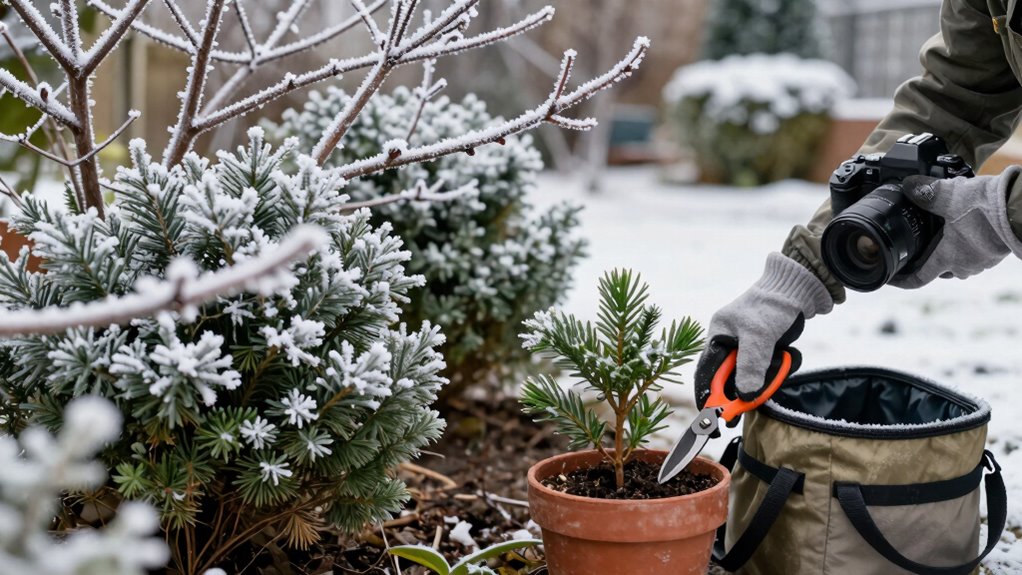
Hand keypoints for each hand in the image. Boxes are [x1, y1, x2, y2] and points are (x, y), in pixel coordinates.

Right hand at [693, 253, 832, 424]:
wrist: (799, 288)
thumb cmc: (772, 306)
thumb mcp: (759, 336)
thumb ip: (750, 366)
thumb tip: (742, 397)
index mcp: (717, 338)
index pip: (706, 374)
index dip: (707, 398)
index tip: (713, 420)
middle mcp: (729, 345)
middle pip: (730, 380)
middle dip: (744, 390)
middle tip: (748, 409)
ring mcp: (748, 348)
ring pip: (752, 377)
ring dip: (769, 374)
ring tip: (783, 357)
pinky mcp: (765, 350)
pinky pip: (768, 370)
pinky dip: (780, 367)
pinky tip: (789, 354)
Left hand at [890, 174, 1021, 288]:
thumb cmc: (988, 208)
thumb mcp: (950, 196)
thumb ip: (927, 192)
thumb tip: (908, 186)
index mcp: (948, 258)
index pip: (918, 279)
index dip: (901, 280)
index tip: (891, 277)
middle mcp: (965, 265)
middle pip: (938, 269)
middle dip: (927, 259)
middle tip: (916, 246)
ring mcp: (983, 261)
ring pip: (959, 261)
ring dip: (949, 249)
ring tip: (941, 231)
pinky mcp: (997, 252)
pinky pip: (976, 252)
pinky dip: (967, 242)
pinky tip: (966, 225)